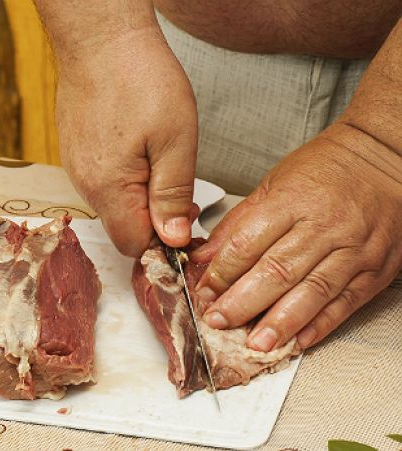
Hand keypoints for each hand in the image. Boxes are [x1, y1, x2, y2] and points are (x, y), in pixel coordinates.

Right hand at [53, 27, 197, 256]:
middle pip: (122, 226)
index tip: (186, 217)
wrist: (100, 39)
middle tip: (181, 187)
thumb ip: (172, 195)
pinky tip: (139, 147)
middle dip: (154, 218)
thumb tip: (173, 239)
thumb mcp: (176, 140)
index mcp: (108, 188)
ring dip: (140, 195)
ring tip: (161, 159)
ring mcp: (76, 167)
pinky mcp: (75, 150)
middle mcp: (85, 184)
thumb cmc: (139, 79)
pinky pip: (101, 180)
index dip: (165, 241)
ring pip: (113, 203)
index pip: (134, 245)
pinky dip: (124, 177)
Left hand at [192, 123, 401, 350]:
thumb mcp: (273, 184)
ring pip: (312, 292)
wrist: (385, 161)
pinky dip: (320, 325)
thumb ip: (237, 223)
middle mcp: (325, 226)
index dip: (222, 272)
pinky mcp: (375, 269)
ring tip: (256, 343)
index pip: (248, 243)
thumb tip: (203, 256)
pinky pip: (345, 303)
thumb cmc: (326, 170)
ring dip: (280, 322)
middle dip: (243, 303)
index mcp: (293, 201)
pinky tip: (298, 340)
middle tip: (219, 321)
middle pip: (277, 272)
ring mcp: (354, 250)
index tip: (204, 291)